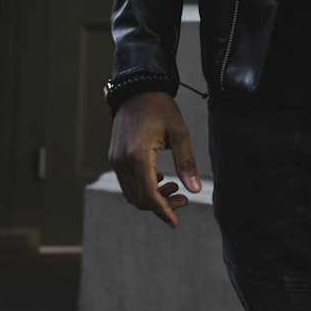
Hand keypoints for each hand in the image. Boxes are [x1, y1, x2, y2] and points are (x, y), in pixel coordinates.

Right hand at [108, 91, 201, 228]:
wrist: (137, 88)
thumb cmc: (161, 108)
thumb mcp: (179, 133)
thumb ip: (186, 163)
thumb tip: (196, 190)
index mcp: (138, 157)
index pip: (149, 196)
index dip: (163, 211)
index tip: (176, 223)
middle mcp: (122, 162)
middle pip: (139, 199)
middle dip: (161, 205)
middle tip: (183, 197)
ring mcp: (116, 160)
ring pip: (131, 194)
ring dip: (152, 197)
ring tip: (174, 185)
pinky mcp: (115, 157)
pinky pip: (126, 182)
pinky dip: (143, 187)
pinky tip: (161, 178)